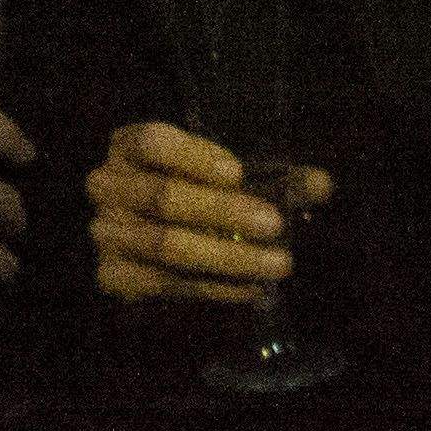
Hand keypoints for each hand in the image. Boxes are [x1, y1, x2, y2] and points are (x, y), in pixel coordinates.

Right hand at [87, 120, 326, 306]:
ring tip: (278, 265)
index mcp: (129, 146)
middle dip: (222, 212)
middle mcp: (107, 185)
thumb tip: (324, 183)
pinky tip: (254, 289)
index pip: (153, 142)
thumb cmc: (193, 194)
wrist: (148, 240)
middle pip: (161, 197)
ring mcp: (105, 232)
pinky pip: (167, 284)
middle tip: (274, 224)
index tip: (239, 173)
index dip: (193, 157)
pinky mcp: (112, 275)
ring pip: (166, 246)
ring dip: (228, 257)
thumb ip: (275, 178)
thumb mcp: (226, 178)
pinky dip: (215, 287)